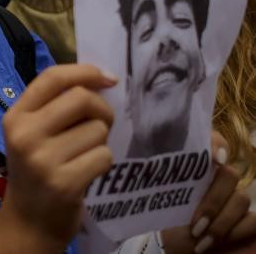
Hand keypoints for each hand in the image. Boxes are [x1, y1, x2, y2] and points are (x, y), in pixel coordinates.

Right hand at [0, 64, 116, 248]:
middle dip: (102, 109)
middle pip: (81, 99)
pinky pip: (104, 156)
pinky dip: (103, 162)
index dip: (85, 71)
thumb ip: (56, 106)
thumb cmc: (37, 170)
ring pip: (97, 129)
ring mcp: (43, 159)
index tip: (108, 78)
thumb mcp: (32, 134)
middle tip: (101, 124)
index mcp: (15, 116)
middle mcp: (24, 134)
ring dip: (101, 141)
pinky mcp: (65, 183)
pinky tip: (88, 172)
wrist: (29, 220)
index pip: (51, 78)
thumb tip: (101, 79)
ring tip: (85, 154)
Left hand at [160, 133, 255, 252]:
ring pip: (241, 199)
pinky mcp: (247, 218)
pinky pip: (252, 220)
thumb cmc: (162, 213)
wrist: (170, 242)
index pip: (212, 140)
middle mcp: (218, 176)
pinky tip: (213, 242)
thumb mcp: (152, 190)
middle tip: (194, 223)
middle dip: (212, 201)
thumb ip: (152, 171)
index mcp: (194, 164)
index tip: (214, 159)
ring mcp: (235, 196)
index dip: (216, 143)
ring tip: (199, 237)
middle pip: (229, 174)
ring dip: (220, 223)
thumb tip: (138, 155)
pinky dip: (234, 232)